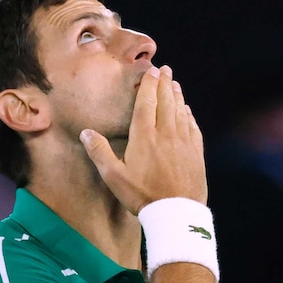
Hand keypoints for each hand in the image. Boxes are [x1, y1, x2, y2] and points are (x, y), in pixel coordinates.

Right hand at [79, 65, 206, 214]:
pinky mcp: (196, 154)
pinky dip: (189, 116)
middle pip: (166, 102)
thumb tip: (86, 132)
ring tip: (175, 84)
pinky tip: (187, 111)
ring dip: (177, 96)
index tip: (152, 71)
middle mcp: (166, 134)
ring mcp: (184, 143)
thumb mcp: (114, 177)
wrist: (177, 213)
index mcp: (145, 136)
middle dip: (165, 84)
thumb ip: (100, 152)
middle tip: (165, 70)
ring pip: (180, 112)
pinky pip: (193, 128)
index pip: (147, 103)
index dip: (149, 85)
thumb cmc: (143, 196)